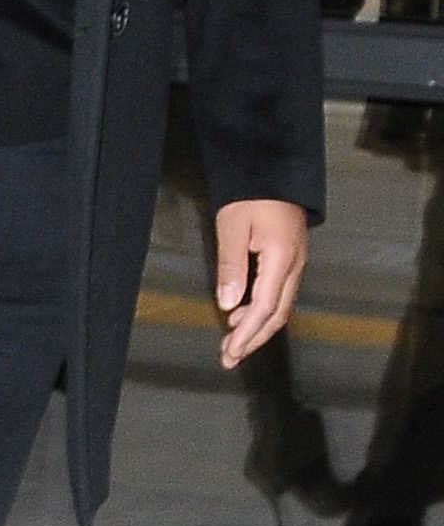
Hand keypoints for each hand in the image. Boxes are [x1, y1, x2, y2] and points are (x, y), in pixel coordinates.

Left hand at [214, 198, 307, 368]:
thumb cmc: (250, 194)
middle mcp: (294, 264)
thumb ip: (231, 267)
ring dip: (257, 326)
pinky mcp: (290, 257)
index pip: (265, 308)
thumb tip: (230, 304)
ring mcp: (296, 261)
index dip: (247, 334)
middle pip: (277, 314)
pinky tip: (242, 314)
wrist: (271, 168)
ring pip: (280, 305)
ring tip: (233, 342)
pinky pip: (279, 292)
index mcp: (282, 259)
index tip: (231, 352)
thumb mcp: (232, 227)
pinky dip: (262, 309)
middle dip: (253, 339)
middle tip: (230, 357)